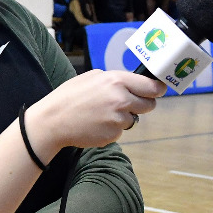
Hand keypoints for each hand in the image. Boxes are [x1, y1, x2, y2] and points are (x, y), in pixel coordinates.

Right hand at [26, 69, 163, 153]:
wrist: (53, 121)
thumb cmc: (69, 97)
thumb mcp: (91, 77)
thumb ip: (114, 79)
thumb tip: (133, 83)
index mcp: (116, 81)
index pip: (151, 86)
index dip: (158, 89)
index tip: (160, 90)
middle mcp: (121, 99)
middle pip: (148, 105)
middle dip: (142, 105)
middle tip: (129, 104)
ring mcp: (118, 119)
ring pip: (133, 119)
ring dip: (123, 118)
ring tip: (101, 114)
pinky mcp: (113, 134)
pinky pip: (120, 131)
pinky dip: (112, 128)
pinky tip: (96, 124)